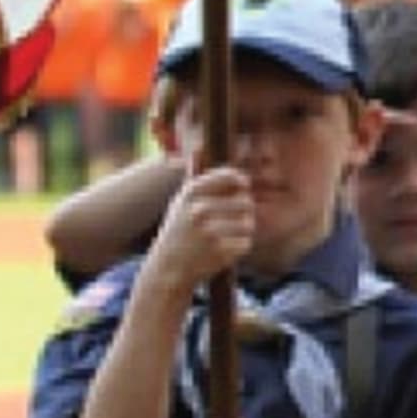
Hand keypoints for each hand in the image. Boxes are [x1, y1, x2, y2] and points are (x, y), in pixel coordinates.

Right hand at [151, 166, 252, 291]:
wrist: (168, 268)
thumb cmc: (179, 231)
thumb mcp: (181, 202)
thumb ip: (196, 179)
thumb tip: (198, 149)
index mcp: (191, 193)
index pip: (232, 176)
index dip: (241, 181)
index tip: (242, 186)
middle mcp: (199, 209)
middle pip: (246, 201)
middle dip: (244, 210)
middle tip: (232, 218)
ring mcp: (209, 231)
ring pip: (249, 223)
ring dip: (244, 230)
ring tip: (226, 234)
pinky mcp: (219, 251)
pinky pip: (246, 243)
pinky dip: (240, 247)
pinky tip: (223, 249)